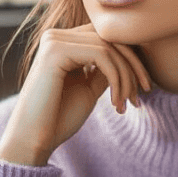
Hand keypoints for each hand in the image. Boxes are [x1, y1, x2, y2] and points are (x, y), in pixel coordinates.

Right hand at [0, 23, 151, 164]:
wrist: (33, 140)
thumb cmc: (59, 119)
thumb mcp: (90, 89)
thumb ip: (105, 70)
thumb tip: (129, 58)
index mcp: (63, 43)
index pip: (106, 38)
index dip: (131, 60)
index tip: (144, 89)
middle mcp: (56, 36)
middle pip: (111, 38)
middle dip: (134, 67)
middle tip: (144, 94)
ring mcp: (54, 40)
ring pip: (109, 47)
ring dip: (126, 77)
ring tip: (127, 103)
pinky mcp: (55, 51)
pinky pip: (101, 55)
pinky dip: (116, 78)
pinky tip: (115, 102)